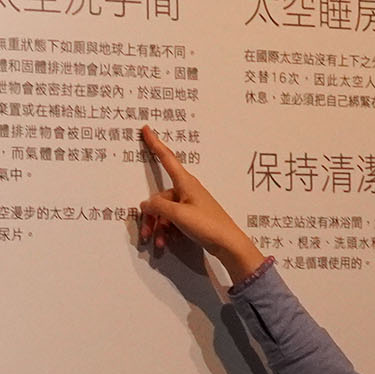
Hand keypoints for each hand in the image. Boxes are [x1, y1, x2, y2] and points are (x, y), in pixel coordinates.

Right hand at [137, 128, 268, 282]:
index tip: (146, 130)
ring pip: (165, 211)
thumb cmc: (207, 224)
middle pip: (160, 197)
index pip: (166, 158)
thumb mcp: (178, 214)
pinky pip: (173, 219)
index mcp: (185, 182)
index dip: (155, 144)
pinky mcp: (193, 216)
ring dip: (159, 227)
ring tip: (159, 243)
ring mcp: (190, 203)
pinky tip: (168, 242)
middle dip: (151, 216)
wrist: (228, 244)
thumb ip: (158, 207)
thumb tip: (145, 203)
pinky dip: (168, 230)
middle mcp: (187, 189)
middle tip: (145, 234)